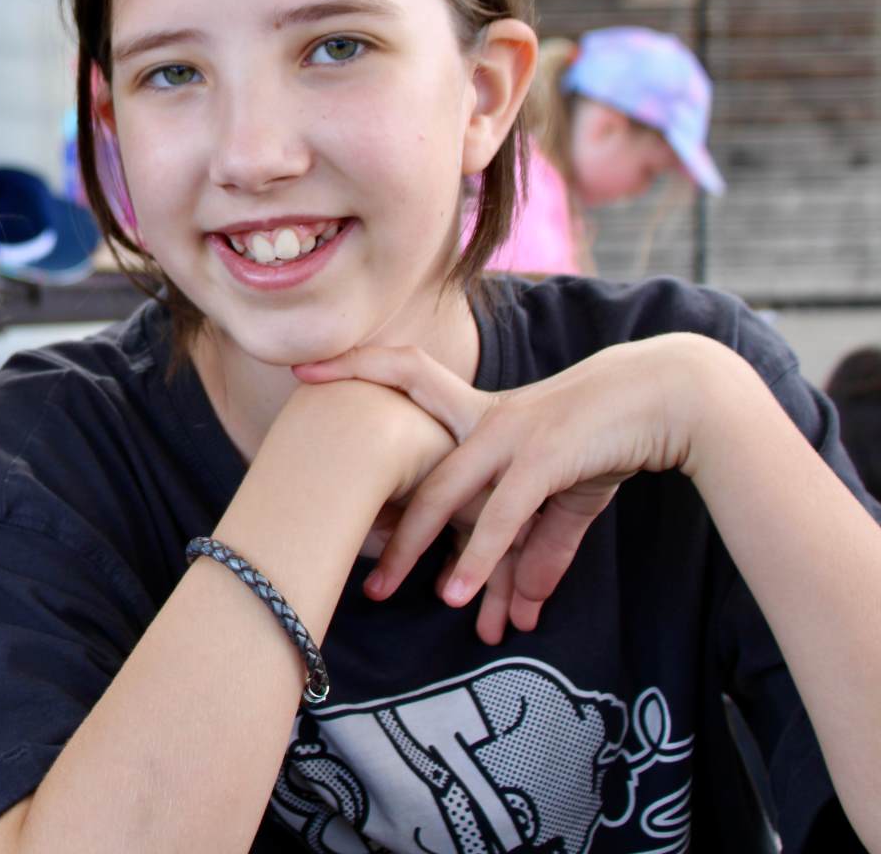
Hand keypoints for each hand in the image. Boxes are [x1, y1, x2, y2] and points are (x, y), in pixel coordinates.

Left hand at [293, 336, 703, 641]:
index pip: (404, 372)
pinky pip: (500, 516)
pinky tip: (459, 595)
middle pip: (412, 471)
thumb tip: (523, 603)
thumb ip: (541, 548)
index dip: (353, 366)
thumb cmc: (606, 436)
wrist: (667, 396)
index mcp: (479, 413)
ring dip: (416, 551)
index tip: (302, 370)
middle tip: (349, 569)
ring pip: (445, 497)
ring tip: (385, 595)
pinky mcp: (542, 460)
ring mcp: (510, 438)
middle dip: (380, 522)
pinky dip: (479, 558)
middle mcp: (483, 420)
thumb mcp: (566, 492)